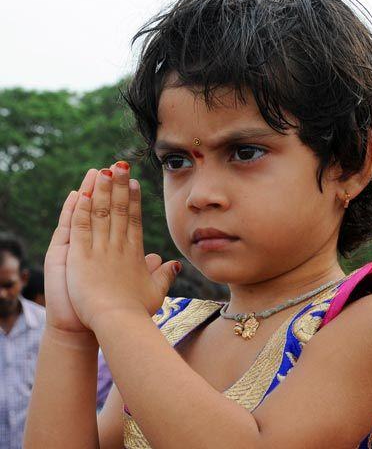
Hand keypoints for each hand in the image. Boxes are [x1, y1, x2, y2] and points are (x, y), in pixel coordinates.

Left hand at [65, 163, 180, 331]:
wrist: (120, 322)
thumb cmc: (137, 312)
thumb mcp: (155, 292)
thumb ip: (164, 275)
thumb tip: (174, 264)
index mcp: (134, 254)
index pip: (133, 220)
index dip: (132, 200)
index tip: (133, 183)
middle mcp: (118, 247)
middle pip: (119, 210)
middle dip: (119, 185)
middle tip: (120, 165)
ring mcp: (100, 250)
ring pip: (101, 213)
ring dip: (101, 190)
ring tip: (103, 170)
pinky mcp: (81, 256)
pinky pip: (81, 227)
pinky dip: (81, 210)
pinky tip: (82, 193)